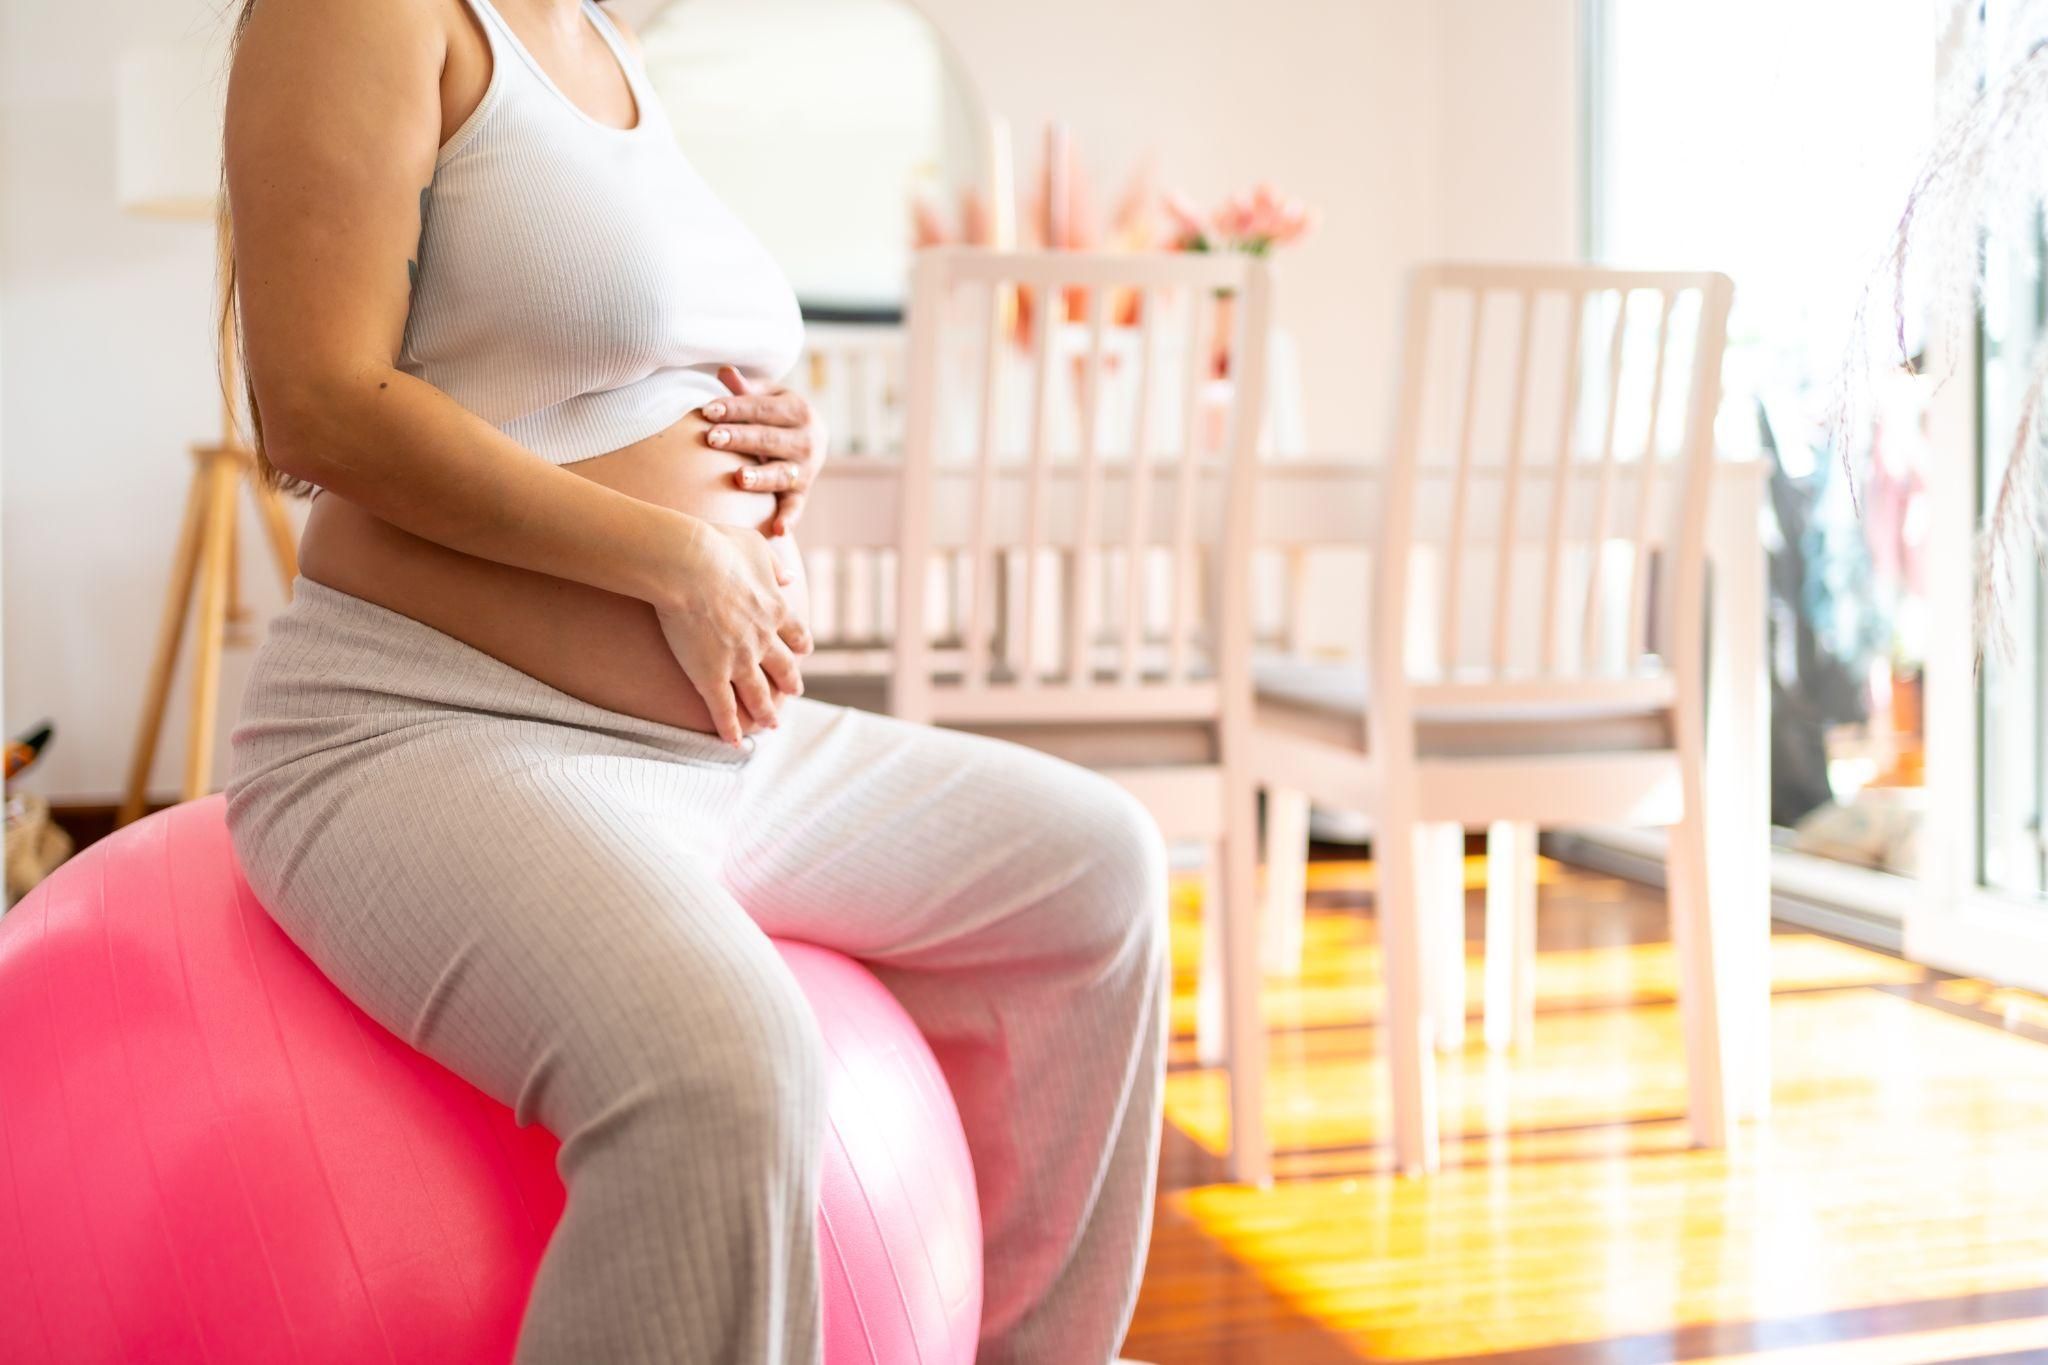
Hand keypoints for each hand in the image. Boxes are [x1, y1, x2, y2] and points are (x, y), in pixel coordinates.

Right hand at [653, 520, 812, 745]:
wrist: (687, 565)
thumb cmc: (716, 546)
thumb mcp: (755, 546)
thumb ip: (773, 565)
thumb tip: (789, 578)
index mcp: (775, 609)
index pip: (796, 634)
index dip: (800, 645)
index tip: (804, 652)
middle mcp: (763, 640)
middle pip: (783, 668)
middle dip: (789, 682)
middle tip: (795, 693)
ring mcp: (738, 661)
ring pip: (758, 694)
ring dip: (767, 712)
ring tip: (772, 725)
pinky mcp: (711, 676)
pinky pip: (724, 709)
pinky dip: (730, 728)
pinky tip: (734, 743)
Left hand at [702, 365, 826, 536]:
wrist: (809, 439)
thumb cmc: (777, 415)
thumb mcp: (768, 397)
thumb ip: (746, 390)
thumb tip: (725, 372)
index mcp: (799, 410)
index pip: (762, 409)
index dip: (735, 409)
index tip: (707, 411)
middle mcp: (807, 439)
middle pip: (768, 439)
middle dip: (740, 438)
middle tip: (712, 438)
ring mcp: (805, 469)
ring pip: (780, 473)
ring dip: (760, 477)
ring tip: (738, 478)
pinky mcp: (801, 493)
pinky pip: (795, 508)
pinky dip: (789, 519)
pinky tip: (776, 531)